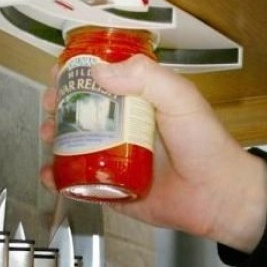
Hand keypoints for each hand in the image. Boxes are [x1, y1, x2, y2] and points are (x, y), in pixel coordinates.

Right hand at [40, 54, 266, 253]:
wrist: (218, 196)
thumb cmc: (205, 144)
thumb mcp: (180, 98)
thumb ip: (146, 78)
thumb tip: (100, 70)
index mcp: (139, 101)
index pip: (102, 81)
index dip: (78, 75)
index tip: (61, 72)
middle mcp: (123, 126)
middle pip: (82, 112)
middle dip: (60, 107)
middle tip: (50, 105)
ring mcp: (115, 157)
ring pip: (75, 144)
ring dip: (55, 138)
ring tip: (48, 135)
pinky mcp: (111, 186)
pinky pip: (79, 180)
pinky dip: (60, 177)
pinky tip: (51, 173)